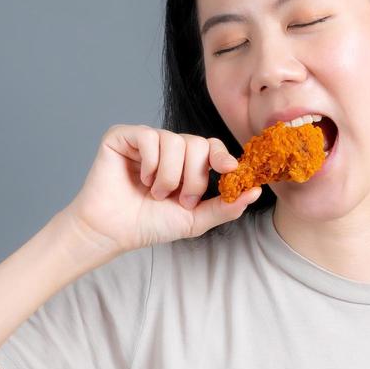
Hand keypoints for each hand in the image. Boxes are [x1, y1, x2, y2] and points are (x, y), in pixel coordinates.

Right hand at [61, 124, 261, 253]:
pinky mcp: (123, 136)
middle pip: (197, 144)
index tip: (229, 169)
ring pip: (175, 141)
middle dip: (193, 177)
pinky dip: (150, 163)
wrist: (113, 231)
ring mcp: (146, 140)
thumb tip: (256, 191)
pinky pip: (149, 137)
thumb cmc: (149, 224)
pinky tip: (140, 178)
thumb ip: (225, 206)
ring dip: (169, 176)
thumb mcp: (195, 219)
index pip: (212, 147)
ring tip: (155, 193)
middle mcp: (168, 147)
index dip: (222, 156)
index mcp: (186, 163)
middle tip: (179, 198)